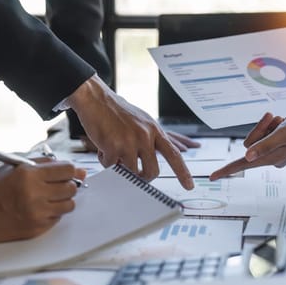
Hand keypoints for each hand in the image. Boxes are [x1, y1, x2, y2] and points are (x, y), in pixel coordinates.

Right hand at [0, 160, 84, 248]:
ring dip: (62, 200)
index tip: (66, 172)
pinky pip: (57, 218)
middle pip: (71, 188)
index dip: (69, 170)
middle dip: (67, 185)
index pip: (67, 170)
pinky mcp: (37, 229)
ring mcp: (37, 214)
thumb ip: (45, 165)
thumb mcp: (14, 168)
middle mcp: (35, 195)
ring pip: (69, 205)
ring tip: (47, 198)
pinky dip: (52, 213)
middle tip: (55, 185)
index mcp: (28, 175)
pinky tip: (37, 209)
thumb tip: (76, 170)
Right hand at [68, 75, 193, 189]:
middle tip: (134, 174)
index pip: (174, 155)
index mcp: (155, 130)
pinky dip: (105, 160)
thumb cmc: (116, 111)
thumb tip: (150, 162)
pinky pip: (111, 166)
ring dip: (120, 167)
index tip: (189, 186)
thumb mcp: (141, 122)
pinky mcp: (114, 146)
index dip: (183, 173)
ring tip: (112, 151)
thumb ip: (148, 140)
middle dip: (143, 177)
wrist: (96, 98)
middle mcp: (146, 136)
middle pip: (152, 172)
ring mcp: (130, 142)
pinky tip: (102, 145)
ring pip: (131, 172)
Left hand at [209, 111, 285, 179]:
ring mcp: (275, 152)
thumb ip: (265, 145)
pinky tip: (283, 122)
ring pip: (257, 138)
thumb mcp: (283, 134)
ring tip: (281, 120)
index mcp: (272, 159)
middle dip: (260, 129)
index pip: (243, 165)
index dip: (226, 170)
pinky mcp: (277, 144)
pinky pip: (265, 134)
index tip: (211, 177)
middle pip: (250, 144)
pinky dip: (272, 125)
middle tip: (273, 118)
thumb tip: (247, 157)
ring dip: (267, 126)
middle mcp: (271, 158)